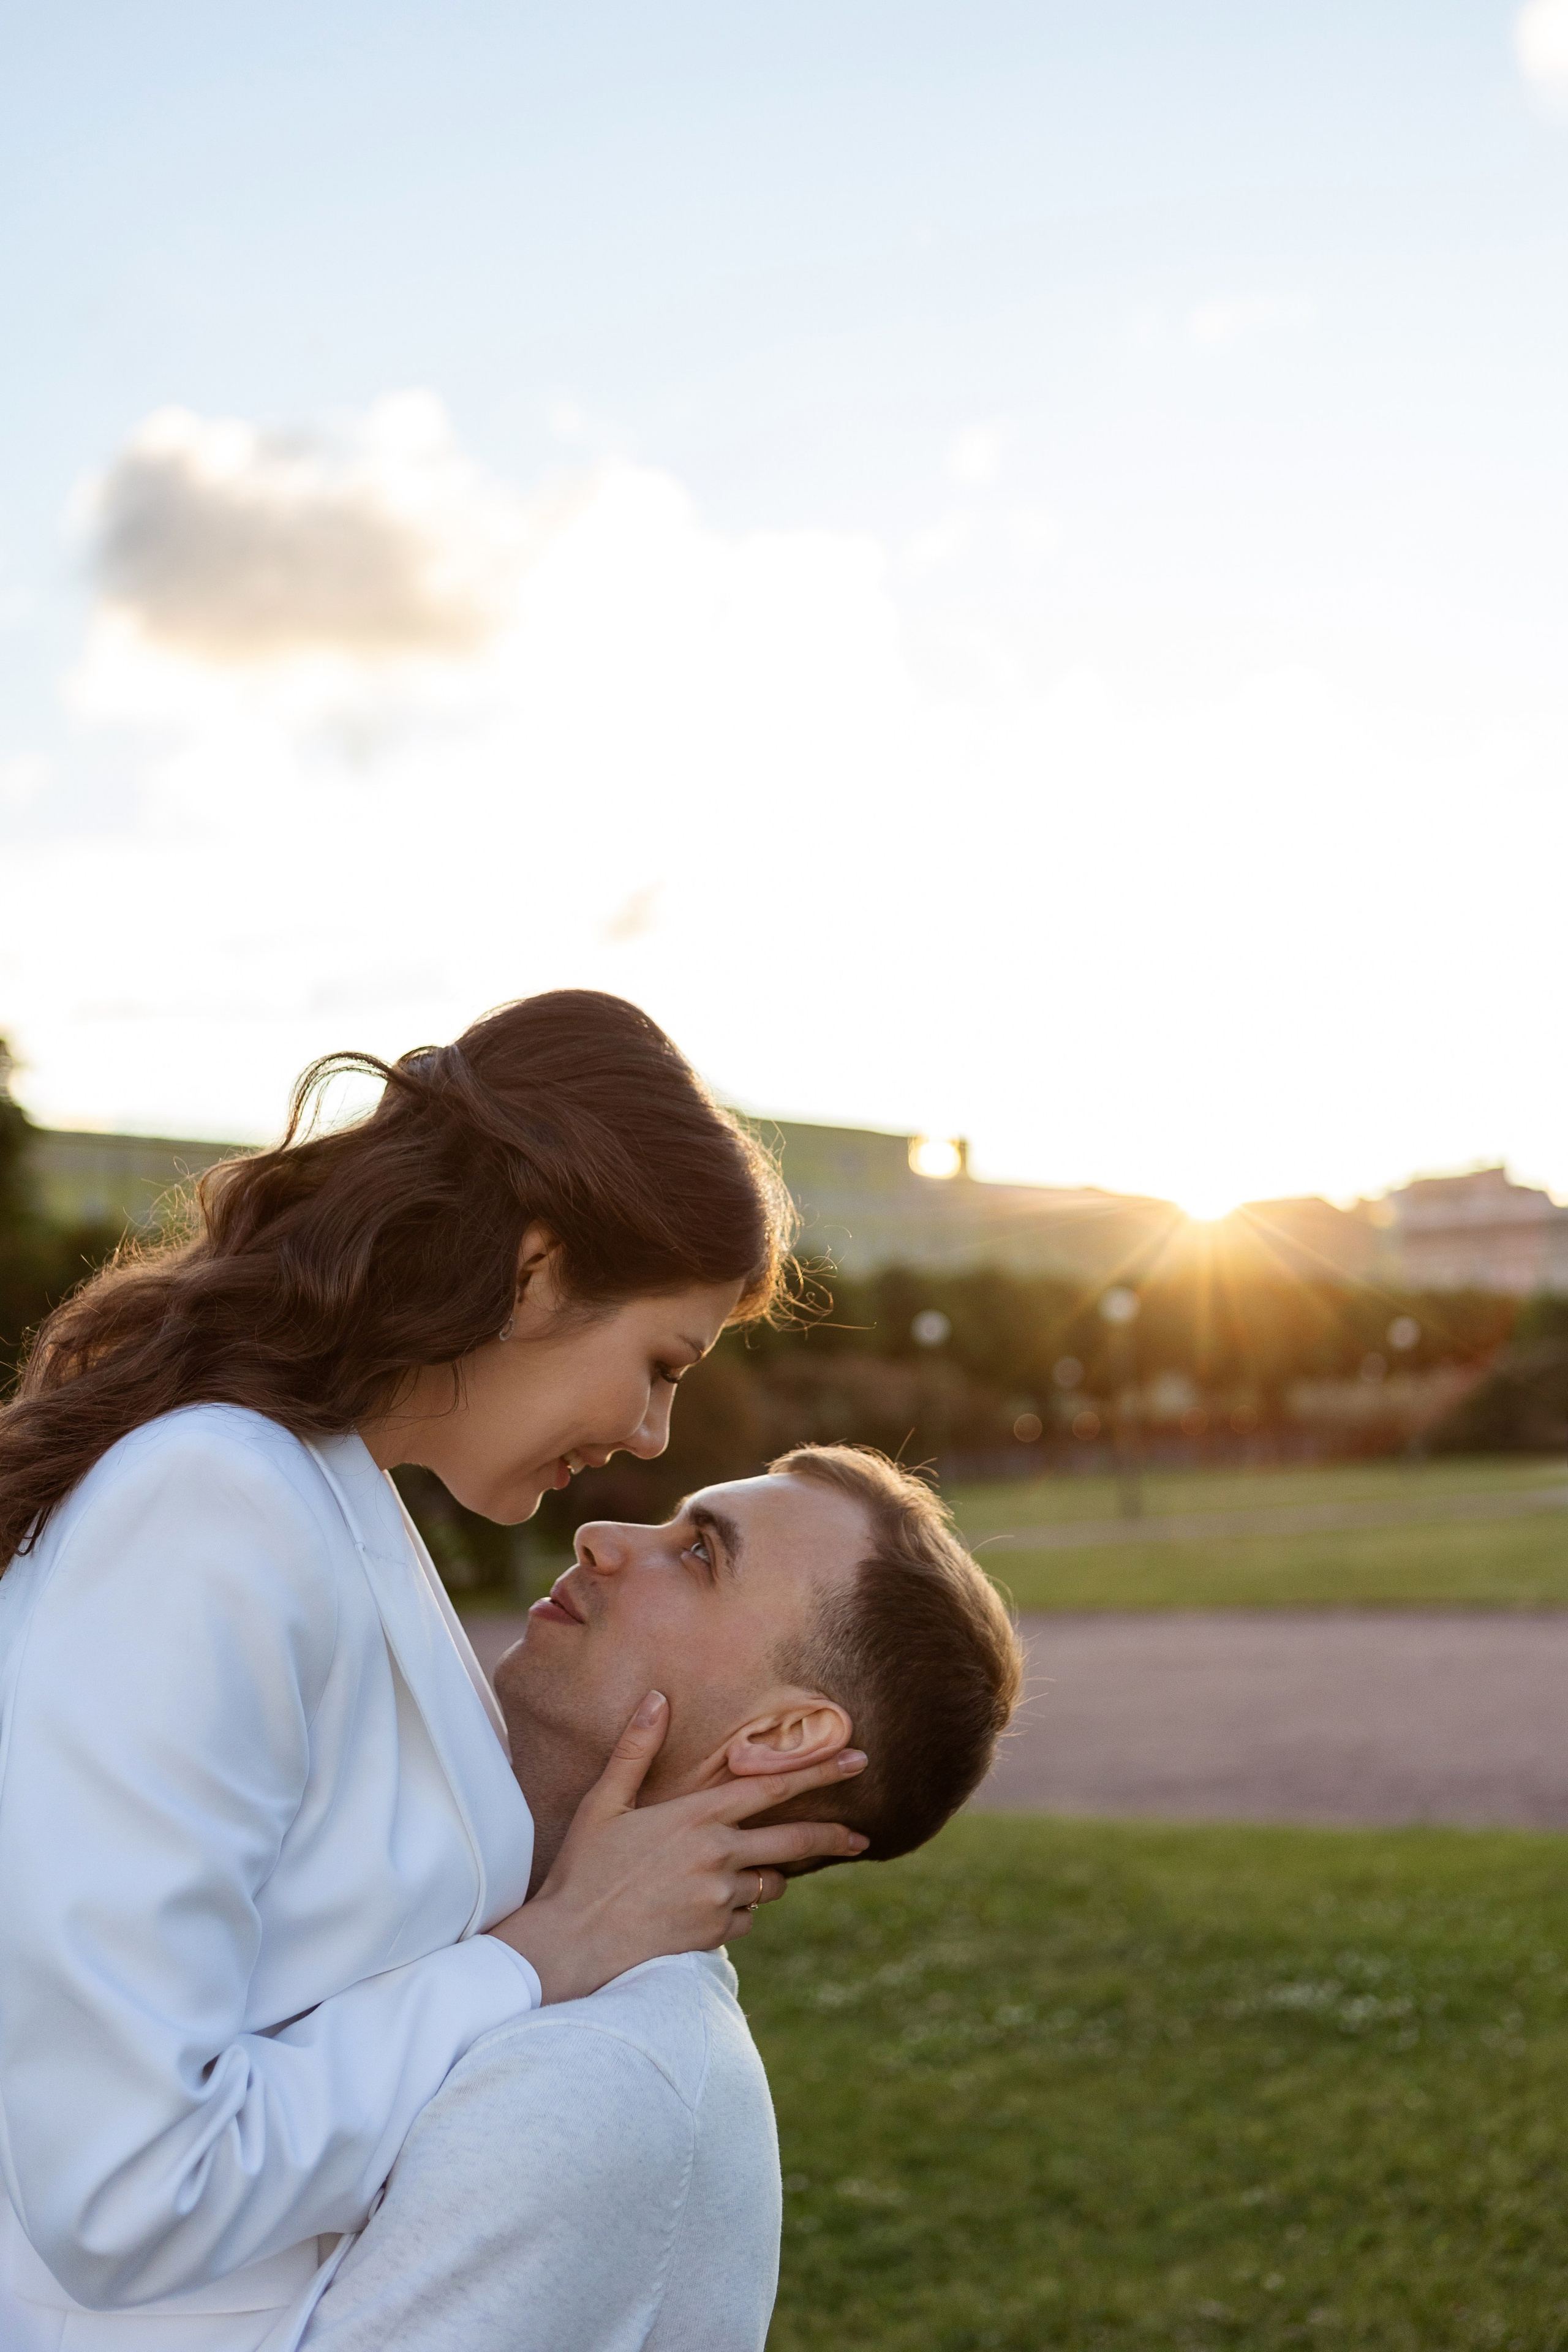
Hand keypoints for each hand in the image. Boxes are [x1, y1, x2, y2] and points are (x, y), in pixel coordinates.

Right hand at [487, 1691, 868, 2002]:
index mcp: (695, 1815)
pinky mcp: (715, 1934)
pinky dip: (732, 1914)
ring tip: (718, 1879)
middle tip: (861, 1837)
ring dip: (759, 1880)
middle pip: (793, 1841)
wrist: (572, 1945)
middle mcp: (717, 1854)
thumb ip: (635, 1750)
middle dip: (832, 1836)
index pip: (772, 1786)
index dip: (819, 1770)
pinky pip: (744, 1920)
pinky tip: (695, 1911)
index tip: (858, 1760)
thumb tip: (656, 1698)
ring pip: (766, 1885)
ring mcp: (720, 1898)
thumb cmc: (583, 1871)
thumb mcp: (604, 1804)